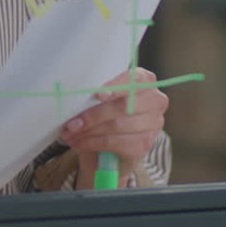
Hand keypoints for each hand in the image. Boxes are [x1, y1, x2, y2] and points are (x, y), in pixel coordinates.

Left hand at [59, 67, 168, 187]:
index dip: (118, 86)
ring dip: (89, 131)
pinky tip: (80, 143)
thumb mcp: (99, 99)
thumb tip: (72, 97)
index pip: (137, 79)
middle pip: (124, 106)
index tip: (99, 94)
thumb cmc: (103, 114)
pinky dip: (93, 143)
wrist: (111, 147)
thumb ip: (94, 94)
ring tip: (70, 134)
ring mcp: (153, 124)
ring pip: (117, 125)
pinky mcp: (145, 145)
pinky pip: (115, 142)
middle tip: (71, 123)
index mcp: (144, 81)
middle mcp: (154, 101)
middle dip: (93, 115)